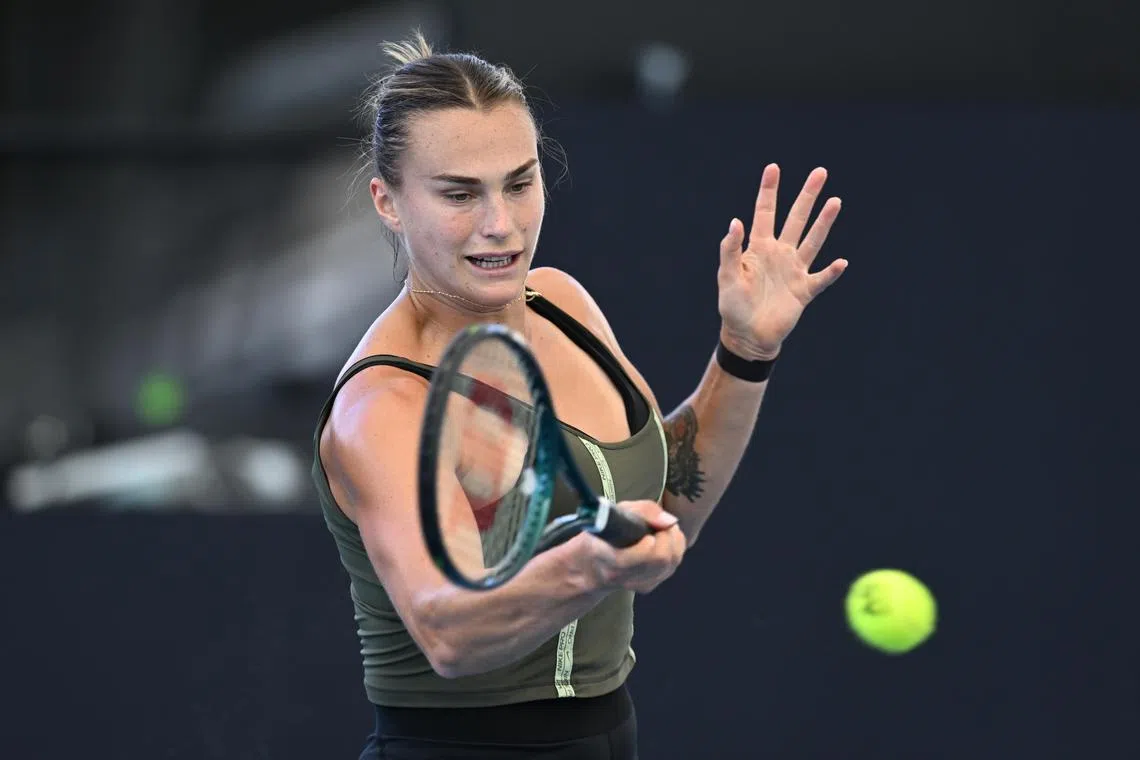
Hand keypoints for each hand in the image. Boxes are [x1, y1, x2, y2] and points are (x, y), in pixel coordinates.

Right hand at [576, 500, 686, 593]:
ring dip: (673, 544)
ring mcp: (635, 584)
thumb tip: (669, 521)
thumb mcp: (616, 511)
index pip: (632, 558)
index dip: (648, 544)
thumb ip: (643, 511)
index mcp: (605, 555)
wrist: (592, 565)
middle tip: (662, 525)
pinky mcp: (647, 586)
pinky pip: (671, 568)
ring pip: (670, 565)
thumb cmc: (603, 534)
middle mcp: (620, 575)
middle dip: (668, 537)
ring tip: (663, 531)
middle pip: (660, 560)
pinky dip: (674, 552)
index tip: (650, 532)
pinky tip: (664, 543)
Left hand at [717, 164, 846, 359]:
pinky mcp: (804, 291)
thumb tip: (735, 221)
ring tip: (835, 201)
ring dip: (824, 223)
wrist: (748, 336)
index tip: (773, 167)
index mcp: (759, 248)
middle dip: (807, 196)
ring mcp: (794, 271)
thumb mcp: (727, 277)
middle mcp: (780, 254)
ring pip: (813, 241)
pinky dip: (831, 272)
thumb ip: (730, 250)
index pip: (765, 213)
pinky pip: (821, 279)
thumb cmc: (733, 306)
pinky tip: (841, 262)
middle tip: (819, 172)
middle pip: (796, 219)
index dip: (769, 191)